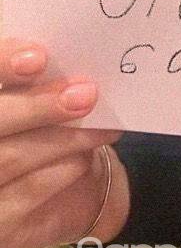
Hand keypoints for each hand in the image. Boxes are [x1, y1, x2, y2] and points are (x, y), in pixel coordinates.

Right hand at [0, 38, 129, 247]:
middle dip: (37, 106)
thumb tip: (58, 57)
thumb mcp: (39, 95)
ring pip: (11, 157)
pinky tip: (86, 157)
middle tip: (86, 93)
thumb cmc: (44, 125)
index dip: (1, 61)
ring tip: (103, 125)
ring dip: (64, 138)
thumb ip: (36, 77)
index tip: (39, 58)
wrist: (64, 189)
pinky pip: (29, 190)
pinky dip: (63, 168)